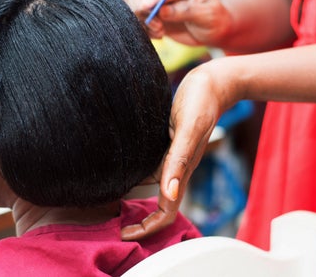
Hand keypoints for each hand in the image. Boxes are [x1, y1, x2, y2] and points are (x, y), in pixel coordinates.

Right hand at [121, 0, 231, 46]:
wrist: (212, 30)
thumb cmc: (213, 19)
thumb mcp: (206, 14)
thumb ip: (184, 11)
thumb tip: (161, 11)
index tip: (146, 7)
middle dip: (138, 9)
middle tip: (157, 26)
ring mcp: (154, 0)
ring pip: (129, 3)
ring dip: (139, 21)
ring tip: (160, 31)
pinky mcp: (149, 14)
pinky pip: (133, 19)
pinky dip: (142, 30)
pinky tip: (159, 34)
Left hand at [121, 61, 236, 239]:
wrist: (211, 83)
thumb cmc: (202, 101)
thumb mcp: (190, 127)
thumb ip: (180, 159)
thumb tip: (170, 193)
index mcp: (182, 169)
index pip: (167, 210)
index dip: (147, 227)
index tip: (124, 233)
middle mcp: (175, 168)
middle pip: (157, 204)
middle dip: (136, 218)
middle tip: (109, 221)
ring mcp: (169, 156)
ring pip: (150, 186)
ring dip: (131, 196)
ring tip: (105, 197)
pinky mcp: (164, 143)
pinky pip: (147, 166)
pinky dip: (132, 173)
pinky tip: (116, 169)